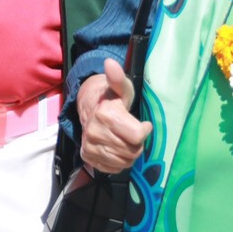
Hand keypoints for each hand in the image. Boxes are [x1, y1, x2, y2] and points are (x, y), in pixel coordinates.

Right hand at [76, 59, 151, 173]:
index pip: (138, 136)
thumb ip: (118, 78)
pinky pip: (113, 168)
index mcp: (104, 114)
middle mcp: (94, 132)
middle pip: (132, 151)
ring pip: (124, 162)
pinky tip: (116, 148)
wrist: (90, 108)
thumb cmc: (112, 98)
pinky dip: (118, 162)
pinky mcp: (88, 157)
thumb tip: (110, 63)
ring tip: (124, 140)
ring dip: (129, 154)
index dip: (144, 130)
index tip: (143, 124)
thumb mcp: (121, 88)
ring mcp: (89, 146)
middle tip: (132, 132)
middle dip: (137, 143)